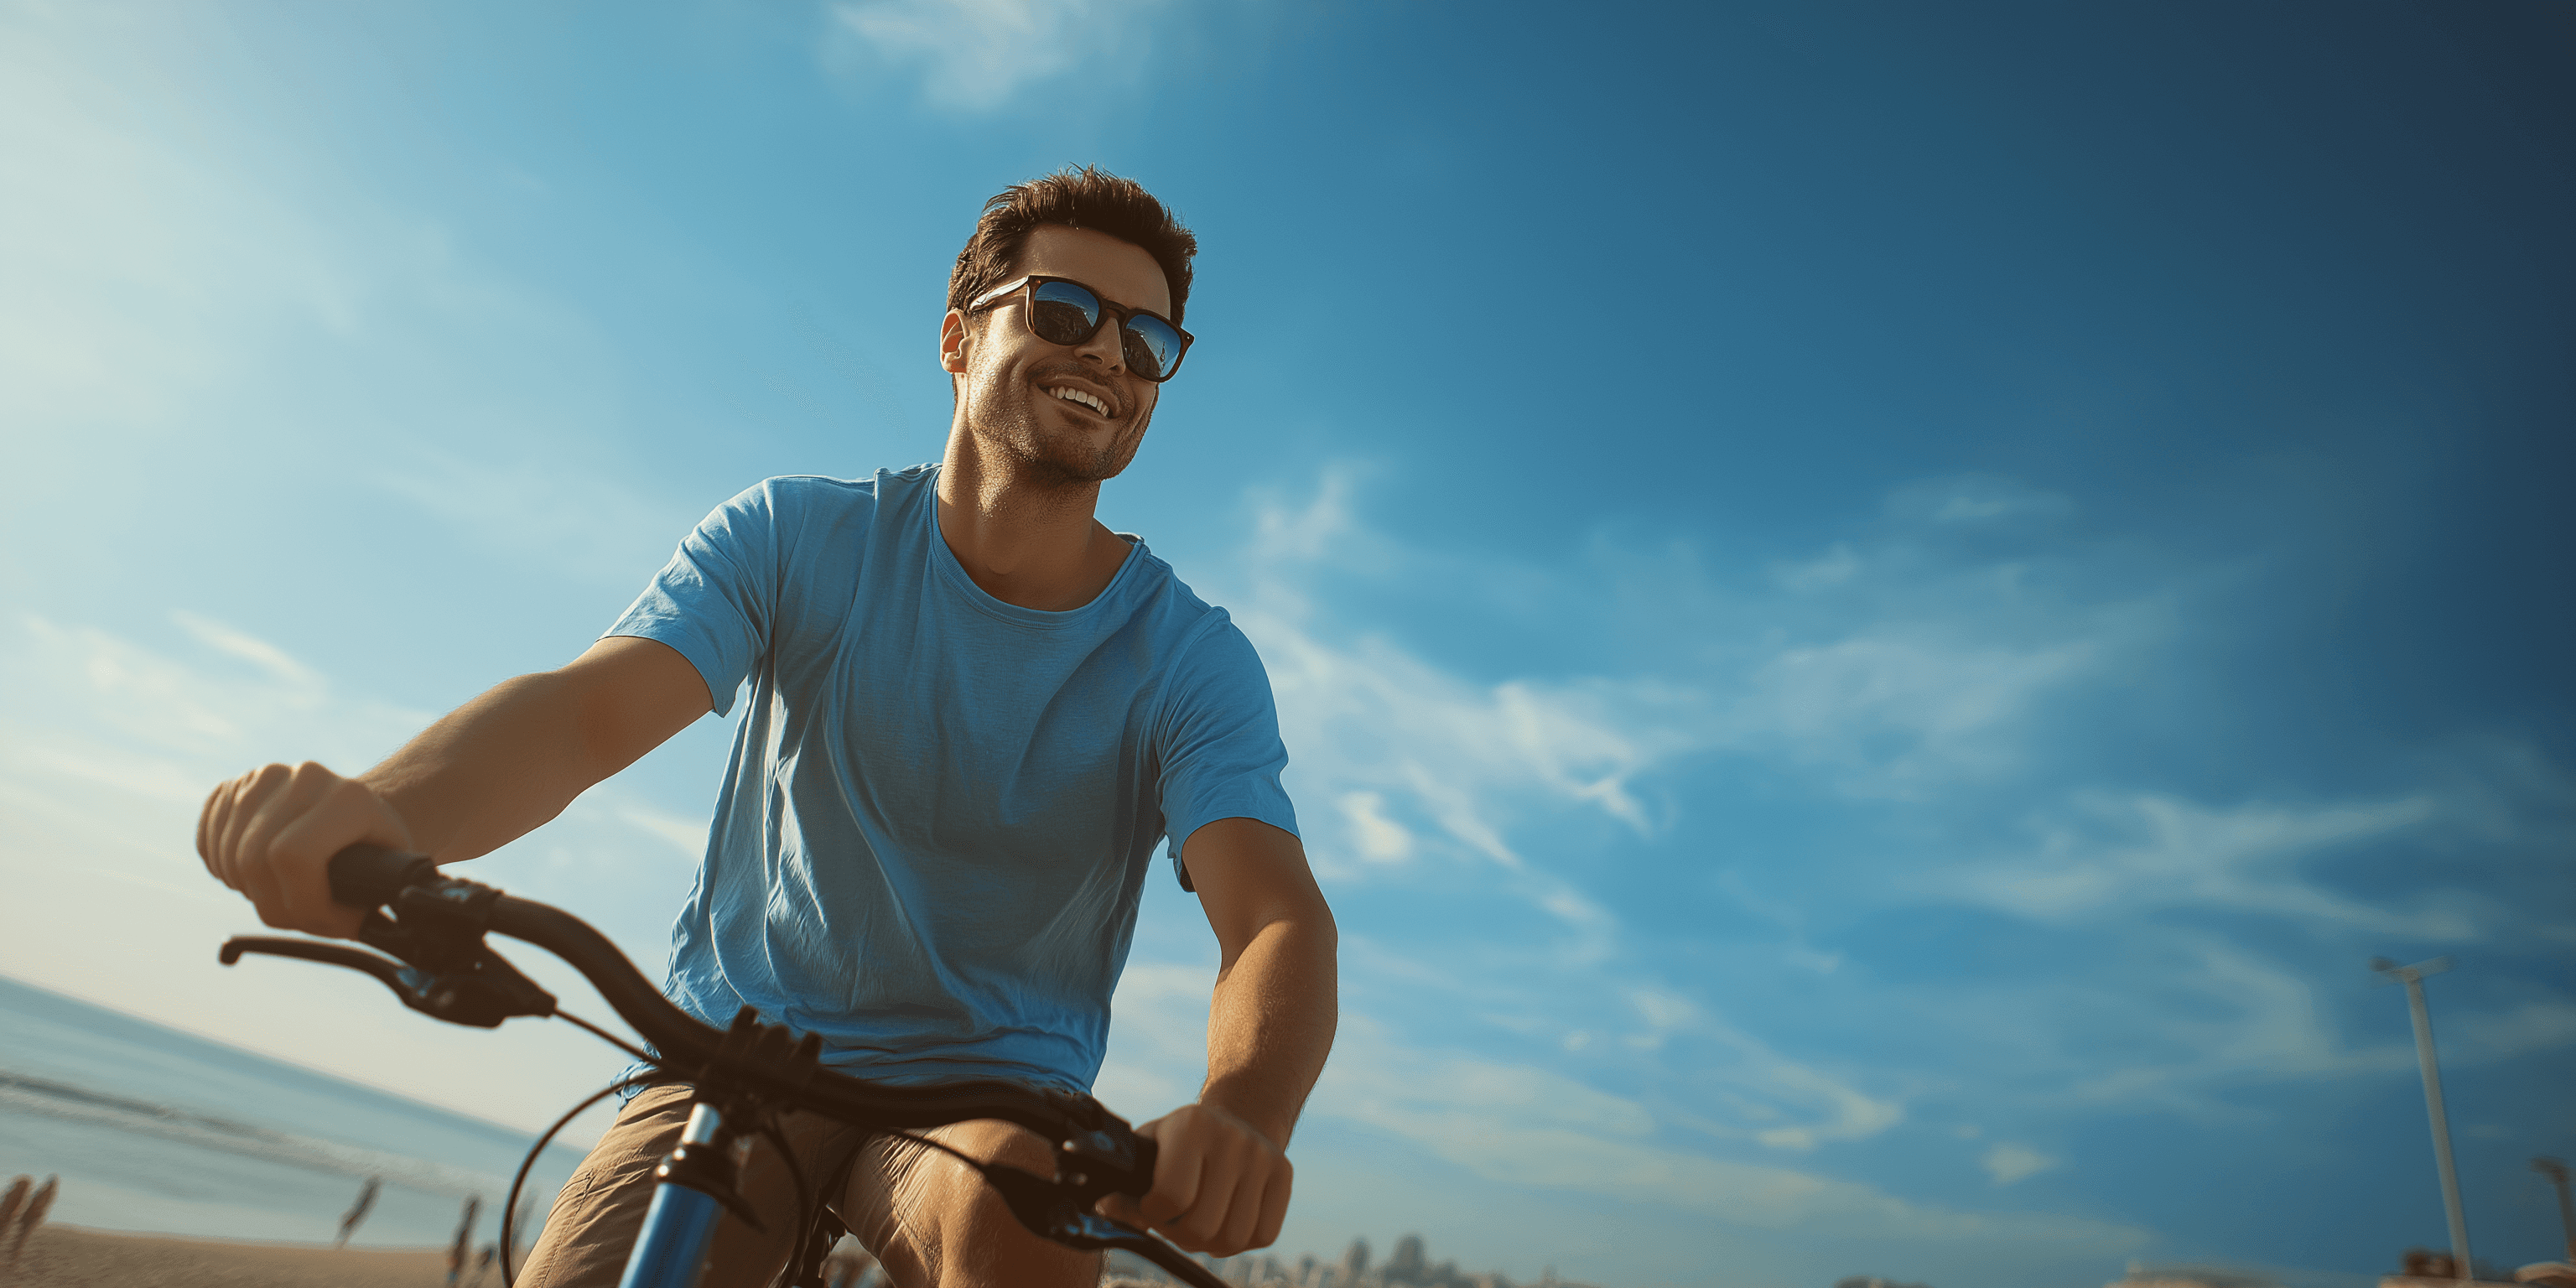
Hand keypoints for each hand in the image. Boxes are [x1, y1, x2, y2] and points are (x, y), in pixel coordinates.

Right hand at [197, 761, 412, 937]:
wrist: (354, 813)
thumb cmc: (372, 853)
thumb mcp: (387, 876)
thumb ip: (365, 905)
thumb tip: (351, 926)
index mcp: (350, 798)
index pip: (294, 856)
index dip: (300, 902)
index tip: (320, 919)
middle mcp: (307, 778)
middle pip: (252, 859)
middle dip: (271, 903)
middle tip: (294, 913)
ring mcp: (267, 776)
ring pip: (227, 855)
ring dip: (246, 889)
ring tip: (277, 892)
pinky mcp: (235, 785)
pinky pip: (207, 841)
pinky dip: (221, 869)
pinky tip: (251, 873)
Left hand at [1099, 1101, 1290, 1256]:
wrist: (1239, 1115)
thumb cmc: (1181, 1142)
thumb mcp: (1150, 1149)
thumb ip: (1127, 1183)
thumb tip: (1105, 1207)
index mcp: (1189, 1126)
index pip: (1170, 1197)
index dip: (1153, 1214)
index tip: (1151, 1207)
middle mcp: (1231, 1138)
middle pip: (1201, 1227)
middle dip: (1180, 1234)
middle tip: (1174, 1220)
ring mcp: (1262, 1156)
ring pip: (1233, 1238)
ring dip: (1210, 1243)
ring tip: (1199, 1221)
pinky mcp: (1284, 1174)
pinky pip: (1263, 1235)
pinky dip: (1240, 1241)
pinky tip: (1226, 1219)